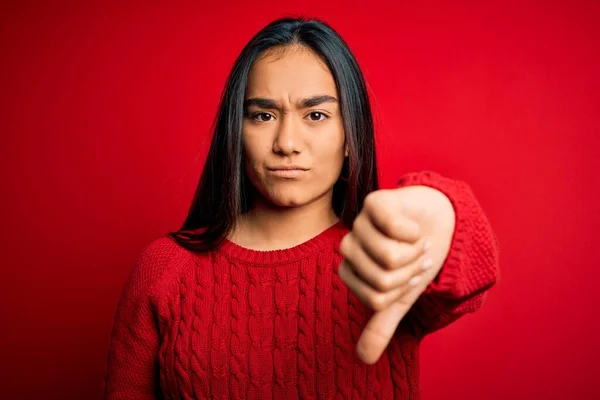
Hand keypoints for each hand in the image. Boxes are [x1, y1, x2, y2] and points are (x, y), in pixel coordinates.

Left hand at [338, 185, 454, 363]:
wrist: (435, 222)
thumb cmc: (414, 258)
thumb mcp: (401, 296)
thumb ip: (381, 324)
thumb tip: (363, 359)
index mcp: (350, 271)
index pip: (376, 298)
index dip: (403, 290)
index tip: (409, 276)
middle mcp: (349, 246)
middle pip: (383, 280)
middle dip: (411, 272)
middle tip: (416, 256)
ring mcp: (359, 223)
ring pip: (389, 256)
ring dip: (415, 252)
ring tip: (416, 241)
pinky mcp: (375, 201)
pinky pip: (392, 226)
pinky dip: (412, 232)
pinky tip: (412, 227)